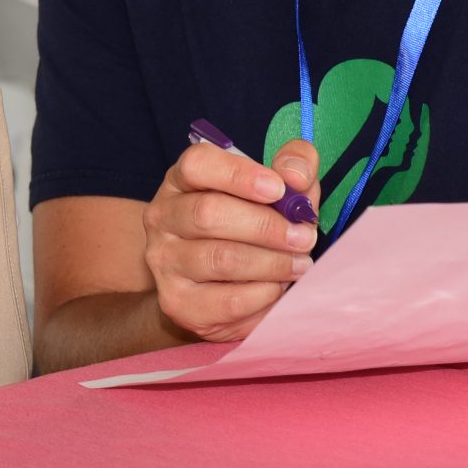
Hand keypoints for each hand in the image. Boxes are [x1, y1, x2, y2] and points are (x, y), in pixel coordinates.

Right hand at [143, 138, 319, 342]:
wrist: (211, 283)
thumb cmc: (249, 224)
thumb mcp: (272, 188)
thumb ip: (291, 168)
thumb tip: (297, 174)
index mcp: (183, 179)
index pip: (198, 164)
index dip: (239, 174)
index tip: (278, 188)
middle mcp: (163, 216)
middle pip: (208, 213)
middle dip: (266, 227)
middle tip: (304, 237)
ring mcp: (165, 261)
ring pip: (220, 259)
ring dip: (271, 263)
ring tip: (300, 265)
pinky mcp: (177, 302)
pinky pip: (228, 301)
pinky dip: (264, 295)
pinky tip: (279, 288)